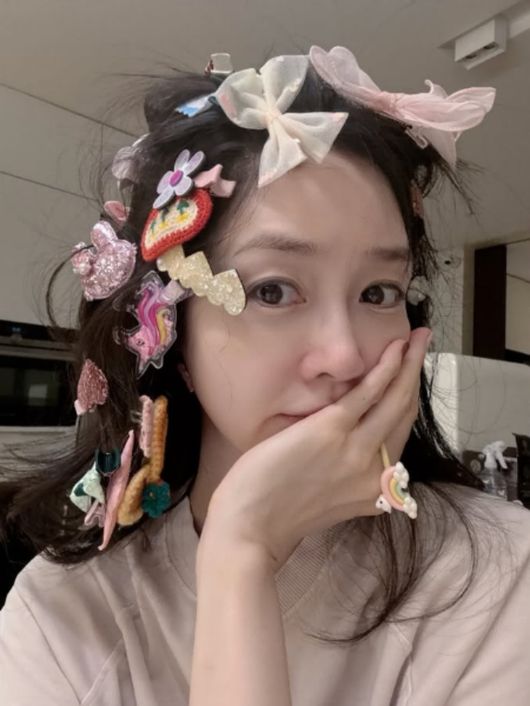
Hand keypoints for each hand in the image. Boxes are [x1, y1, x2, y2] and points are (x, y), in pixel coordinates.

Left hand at [202, 327, 431, 571]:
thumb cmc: (274, 513)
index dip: (407, 400)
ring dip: (410, 363)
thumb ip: (346, 476)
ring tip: (419, 335)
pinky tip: (394, 350)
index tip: (408, 375)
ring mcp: (356, 451)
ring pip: (395, 400)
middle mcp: (375, 473)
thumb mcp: (325, 500)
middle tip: (423, 342)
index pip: (399, 436)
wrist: (248, 528)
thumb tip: (351, 448)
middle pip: (404, 414)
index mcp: (374, 491)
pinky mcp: (332, 431)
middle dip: (417, 373)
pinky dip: (385, 369)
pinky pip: (368, 394)